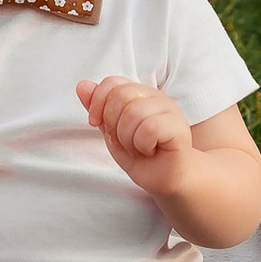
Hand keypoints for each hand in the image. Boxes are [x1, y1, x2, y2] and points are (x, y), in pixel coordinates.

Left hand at [76, 73, 193, 198]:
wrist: (163, 179)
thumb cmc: (139, 155)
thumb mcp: (111, 131)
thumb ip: (98, 108)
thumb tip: (82, 85)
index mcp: (139, 93)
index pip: (112, 83)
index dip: (97, 102)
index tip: (95, 123)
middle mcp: (155, 97)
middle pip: (121, 96)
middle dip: (112, 125)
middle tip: (123, 141)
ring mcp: (170, 111)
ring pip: (135, 113)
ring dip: (127, 138)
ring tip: (137, 148)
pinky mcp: (179, 128)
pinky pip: (150, 128)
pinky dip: (142, 145)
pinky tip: (149, 150)